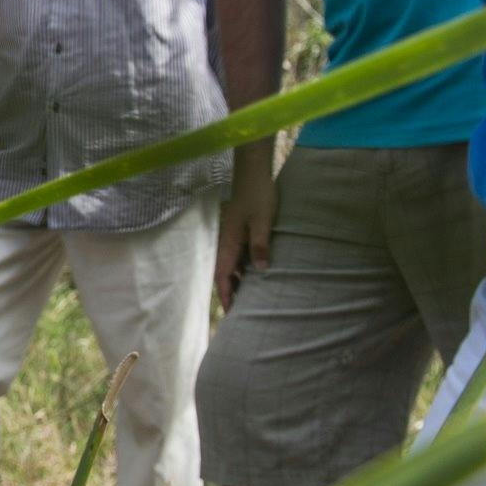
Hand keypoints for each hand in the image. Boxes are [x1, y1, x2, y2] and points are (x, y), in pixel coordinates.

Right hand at [214, 153, 276, 310]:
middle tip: (239, 310)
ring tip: (248, 297)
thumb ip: (260, 245)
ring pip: (231, 265)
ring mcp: (233, 237)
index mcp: (229, 242)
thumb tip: (261, 269)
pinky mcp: (240, 232)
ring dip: (237, 280)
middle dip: (230, 291)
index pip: (223, 274)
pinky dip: (242, 268)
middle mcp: (227, 242)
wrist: (253, 175)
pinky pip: (238, 256)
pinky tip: (254, 273)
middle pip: (224, 273)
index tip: (231, 311)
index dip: (226, 293)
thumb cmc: (258, 196)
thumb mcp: (263, 221)